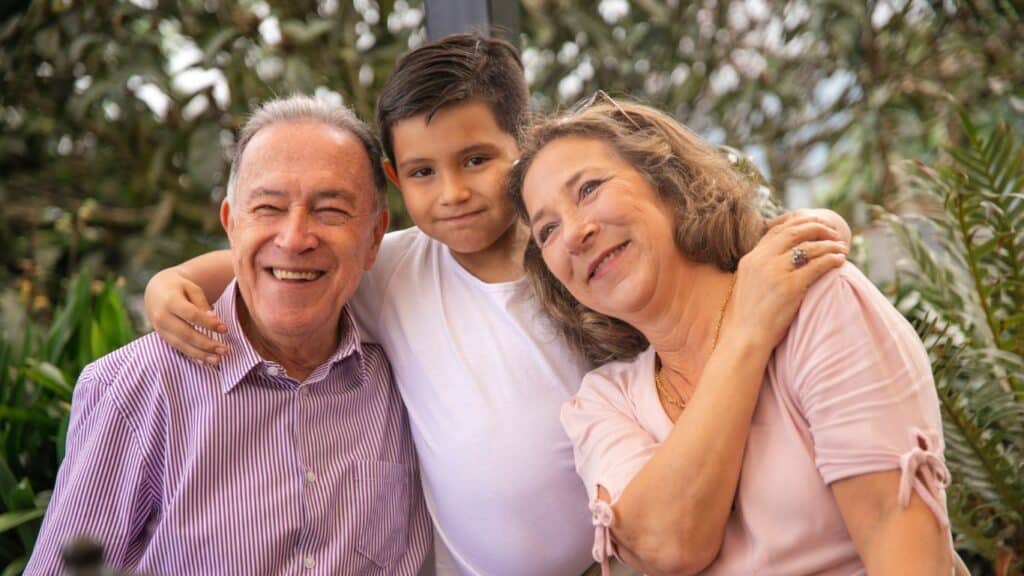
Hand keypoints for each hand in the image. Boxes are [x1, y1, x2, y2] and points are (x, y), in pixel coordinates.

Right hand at [143, 268, 227, 363]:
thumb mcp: (191, 288)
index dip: (208, 323)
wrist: (155, 291)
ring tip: (218, 360)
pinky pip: (178, 348)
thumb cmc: (179, 288)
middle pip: (186, 333)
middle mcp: (162, 317)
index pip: (192, 315)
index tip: (225, 329)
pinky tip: (205, 361)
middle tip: (225, 350)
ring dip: (200, 354)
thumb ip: (201, 303)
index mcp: (170, 301)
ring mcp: (160, 329)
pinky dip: (192, 356)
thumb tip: (213, 318)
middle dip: (207, 344)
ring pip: (181, 345)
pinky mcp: (162, 337)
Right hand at [727, 213, 848, 348]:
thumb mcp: (748, 284)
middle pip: (793, 232)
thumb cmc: (750, 317)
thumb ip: (762, 267)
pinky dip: (831, 260)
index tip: (816, 227)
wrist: (745, 339)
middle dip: (817, 228)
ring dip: (829, 245)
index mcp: (750, 259)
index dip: (799, 224)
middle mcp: (761, 261)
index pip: (777, 230)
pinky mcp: (790, 287)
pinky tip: (840, 261)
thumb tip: (783, 256)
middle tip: (833, 233)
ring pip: (808, 247)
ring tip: (842, 248)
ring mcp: (775, 273)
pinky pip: (817, 266)